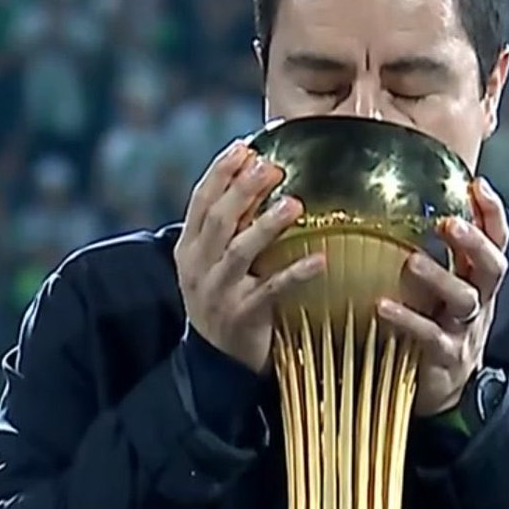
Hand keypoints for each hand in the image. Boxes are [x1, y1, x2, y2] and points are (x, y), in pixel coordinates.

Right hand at [174, 140, 325, 374]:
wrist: (215, 361)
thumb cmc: (224, 297)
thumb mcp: (214, 260)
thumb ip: (228, 225)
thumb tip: (256, 173)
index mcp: (189, 248)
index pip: (200, 200)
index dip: (221, 171)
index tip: (245, 147)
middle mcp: (198, 267)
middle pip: (219, 219)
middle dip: (244, 189)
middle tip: (273, 167)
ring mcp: (218, 293)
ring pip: (239, 251)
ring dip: (267, 225)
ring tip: (295, 204)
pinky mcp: (242, 316)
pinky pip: (271, 290)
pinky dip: (296, 272)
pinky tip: (320, 259)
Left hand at [377, 177, 508, 416]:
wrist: (447, 389)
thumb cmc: (440, 326)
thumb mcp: (446, 289)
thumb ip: (439, 256)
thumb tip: (406, 205)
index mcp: (479, 280)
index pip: (497, 240)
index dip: (492, 213)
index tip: (476, 184)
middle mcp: (480, 301)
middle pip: (491, 267)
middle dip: (474, 243)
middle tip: (449, 223)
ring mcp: (465, 329)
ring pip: (464, 300)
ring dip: (439, 278)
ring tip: (412, 262)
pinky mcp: (445, 356)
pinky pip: (429, 335)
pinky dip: (407, 320)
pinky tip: (382, 307)